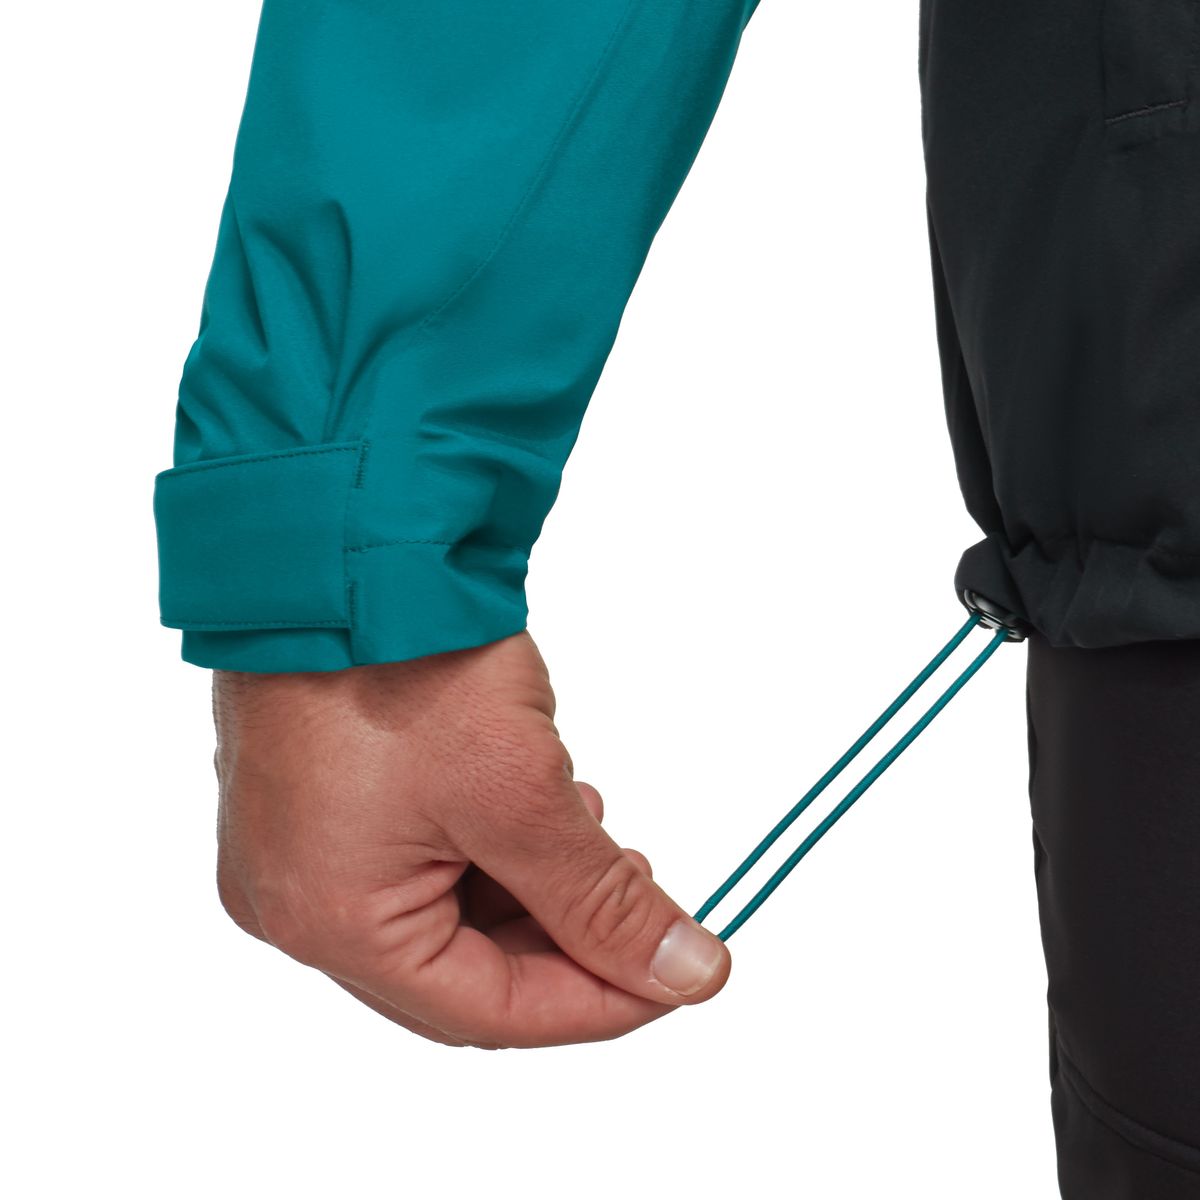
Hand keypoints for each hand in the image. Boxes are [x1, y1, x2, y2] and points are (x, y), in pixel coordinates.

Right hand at [213, 630, 730, 1047]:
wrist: (340, 532)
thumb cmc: (405, 657)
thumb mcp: (520, 793)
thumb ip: (601, 900)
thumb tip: (689, 974)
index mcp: (328, 918)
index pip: (487, 1012)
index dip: (598, 1002)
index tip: (679, 976)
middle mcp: (293, 899)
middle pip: (460, 968)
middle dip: (563, 939)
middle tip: (640, 894)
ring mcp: (294, 844)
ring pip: (440, 913)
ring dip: (528, 888)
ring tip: (588, 827)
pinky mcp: (312, 795)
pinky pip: (409, 857)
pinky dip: (484, 847)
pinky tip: (534, 800)